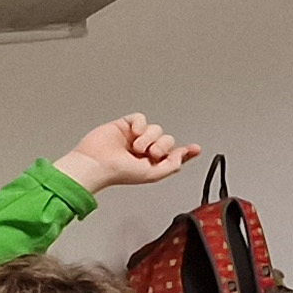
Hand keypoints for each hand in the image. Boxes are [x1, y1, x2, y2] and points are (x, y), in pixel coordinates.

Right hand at [52, 114, 200, 193]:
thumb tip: (183, 156)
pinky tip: (133, 133)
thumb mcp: (152, 175)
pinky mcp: (125, 125)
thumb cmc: (118, 172)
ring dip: (149, 138)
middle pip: (168, 139)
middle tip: (149, 154)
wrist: (97, 163)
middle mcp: (146, 149)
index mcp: (153, 162)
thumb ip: (171, 166)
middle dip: (162, 146)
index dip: (185, 152)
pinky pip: (141, 118)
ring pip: (156, 128)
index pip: (173, 155)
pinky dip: (140, 124)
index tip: (195, 149)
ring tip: (135, 148)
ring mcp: (136, 137)